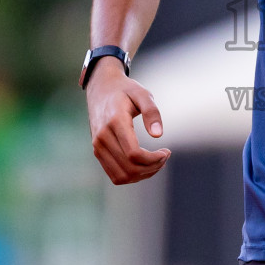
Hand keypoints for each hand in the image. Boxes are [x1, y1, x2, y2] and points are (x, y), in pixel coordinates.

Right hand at [86, 61, 170, 183]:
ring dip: (143, 175)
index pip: (133, 154)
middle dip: (152, 168)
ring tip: (157, 162)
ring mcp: (98, 146)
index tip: (167, 151)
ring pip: (121, 176)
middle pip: (129, 168)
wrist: (101, 88)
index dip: (153, 159)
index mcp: (115, 122)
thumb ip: (151, 112)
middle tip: (165, 156)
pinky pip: (114, 174)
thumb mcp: (142, 94)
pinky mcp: (97, 151)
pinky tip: (145, 165)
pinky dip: (132, 176)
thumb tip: (158, 135)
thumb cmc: (125, 90)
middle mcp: (102, 137)